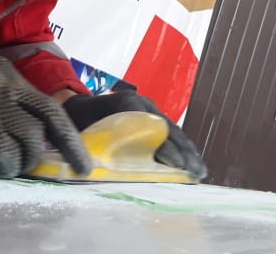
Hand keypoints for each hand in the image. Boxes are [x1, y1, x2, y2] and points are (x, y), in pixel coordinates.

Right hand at [0, 58, 90, 177]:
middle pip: (50, 118)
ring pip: (31, 141)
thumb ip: (4, 103)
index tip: (77, 150)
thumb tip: (35, 137)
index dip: (64, 130)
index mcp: (4, 71)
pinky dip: (6, 168)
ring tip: (7, 164)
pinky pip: (9, 157)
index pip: (45, 103)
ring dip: (25, 160)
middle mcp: (3, 84)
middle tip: (80, 167)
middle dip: (70, 146)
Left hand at [62, 90, 207, 179]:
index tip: (175, 164)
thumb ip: (83, 146)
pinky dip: (182, 147)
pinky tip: (191, 163)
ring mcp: (150, 108)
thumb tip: (85, 171)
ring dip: (188, 151)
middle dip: (184, 151)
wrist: (76, 103)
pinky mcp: (153, 116)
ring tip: (199, 171)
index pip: (151, 126)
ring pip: (174, 130)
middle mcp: (142, 103)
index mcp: (125, 103)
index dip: (164, 146)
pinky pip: (171, 132)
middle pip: (168, 128)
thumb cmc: (76, 119)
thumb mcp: (76, 130)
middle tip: (195, 172)